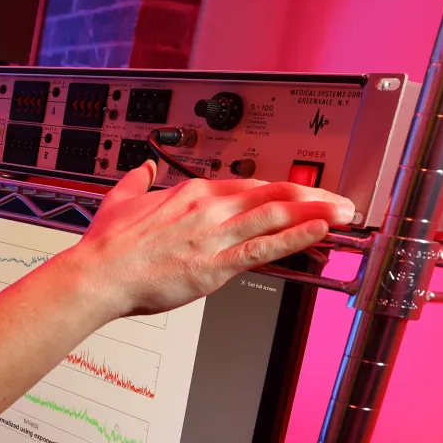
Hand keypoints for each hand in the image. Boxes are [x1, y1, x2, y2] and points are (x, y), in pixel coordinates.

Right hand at [66, 160, 353, 318]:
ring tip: (344, 214)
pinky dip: (295, 238)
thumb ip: (137, 181)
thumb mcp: (121, 199)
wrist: (97, 274)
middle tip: (341, 200)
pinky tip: (319, 233)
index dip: (283, 188)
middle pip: (273, 194)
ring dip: (316, 212)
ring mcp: (214, 234)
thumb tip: (143, 168)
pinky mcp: (215, 264)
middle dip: (314, 195)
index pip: (250, 184)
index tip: (304, 192)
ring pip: (276, 215)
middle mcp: (209, 207)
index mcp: (191, 191)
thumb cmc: (108, 245)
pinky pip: (264, 248)